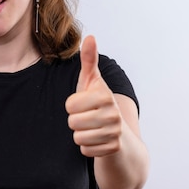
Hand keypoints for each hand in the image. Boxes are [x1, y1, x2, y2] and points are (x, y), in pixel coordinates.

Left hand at [65, 35, 121, 156]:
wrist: (119, 131)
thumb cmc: (98, 102)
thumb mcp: (92, 81)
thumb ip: (89, 60)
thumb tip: (90, 37)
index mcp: (105, 95)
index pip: (69, 105)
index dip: (72, 106)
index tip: (83, 104)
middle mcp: (113, 113)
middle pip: (72, 122)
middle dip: (75, 121)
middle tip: (87, 117)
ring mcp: (115, 132)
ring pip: (78, 138)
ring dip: (80, 135)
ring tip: (91, 128)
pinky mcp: (113, 149)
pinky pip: (85, 151)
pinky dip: (87, 147)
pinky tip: (97, 140)